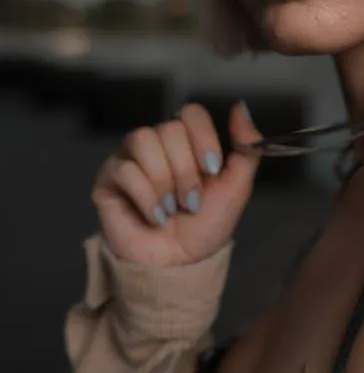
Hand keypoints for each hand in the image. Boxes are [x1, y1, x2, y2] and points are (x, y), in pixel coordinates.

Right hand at [91, 101, 260, 266]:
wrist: (180, 266)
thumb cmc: (205, 227)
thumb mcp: (236, 186)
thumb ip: (246, 147)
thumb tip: (240, 107)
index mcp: (186, 141)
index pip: (191, 113)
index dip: (203, 139)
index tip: (212, 170)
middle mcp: (156, 143)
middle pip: (169, 129)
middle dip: (186, 171)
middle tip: (190, 201)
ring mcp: (129, 158)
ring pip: (144, 140)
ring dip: (165, 181)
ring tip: (171, 208)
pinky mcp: (108, 179)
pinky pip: (125, 170)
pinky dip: (146, 198)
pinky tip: (154, 217)